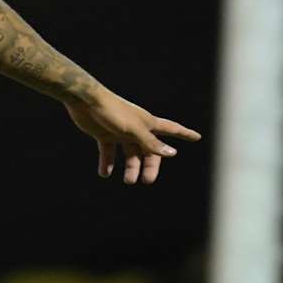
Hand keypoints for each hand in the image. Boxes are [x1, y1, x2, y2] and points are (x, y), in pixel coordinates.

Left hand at [63, 90, 200, 183]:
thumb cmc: (112, 112)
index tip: (197, 137)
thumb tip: (171, 153)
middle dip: (149, 165)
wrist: (85, 101)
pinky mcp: (104, 133)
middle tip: (147, 181)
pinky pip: (108, 151)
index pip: (172, 129)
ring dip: (130, 167)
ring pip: (129, 153)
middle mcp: (136, 128)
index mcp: (148, 123)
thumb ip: (151, 143)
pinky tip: (105, 173)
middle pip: (148, 150)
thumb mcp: (133, 130)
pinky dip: (107, 162)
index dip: (184, 134)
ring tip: (128, 181)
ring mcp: (120, 131)